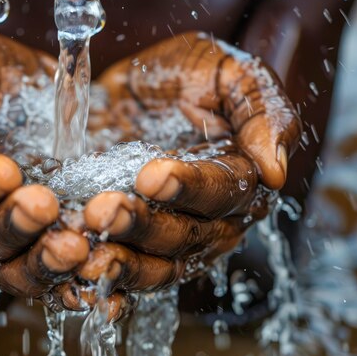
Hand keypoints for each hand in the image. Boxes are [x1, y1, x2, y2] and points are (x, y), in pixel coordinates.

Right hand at [0, 29, 89, 297]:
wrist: (39, 80)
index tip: (4, 169)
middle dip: (10, 226)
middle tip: (43, 204)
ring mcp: (9, 239)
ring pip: (16, 270)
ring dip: (43, 264)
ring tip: (74, 247)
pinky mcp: (47, 243)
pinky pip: (56, 277)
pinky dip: (74, 283)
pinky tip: (96, 279)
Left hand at [51, 32, 300, 312]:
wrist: (133, 85)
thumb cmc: (188, 73)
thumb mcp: (228, 72)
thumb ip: (262, 110)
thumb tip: (276, 171)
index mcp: (241, 179)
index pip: (224, 193)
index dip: (190, 187)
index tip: (152, 175)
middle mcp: (212, 219)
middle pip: (186, 237)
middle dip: (145, 225)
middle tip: (103, 209)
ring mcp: (172, 238)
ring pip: (156, 266)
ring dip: (122, 261)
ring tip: (87, 248)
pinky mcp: (135, 246)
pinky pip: (125, 276)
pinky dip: (105, 284)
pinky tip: (80, 280)